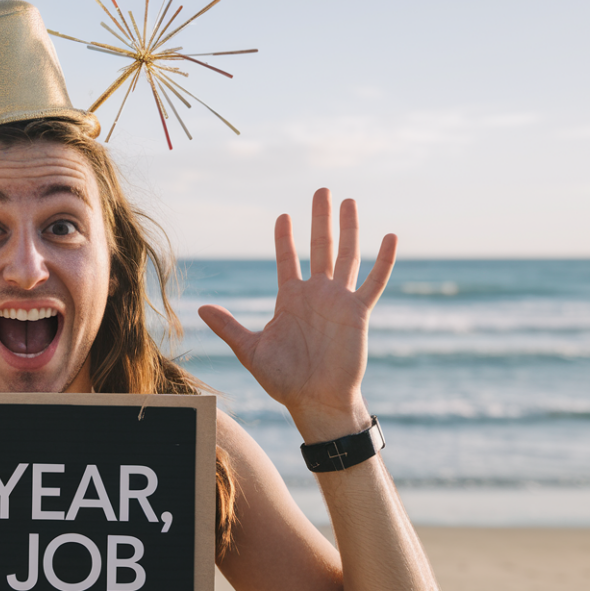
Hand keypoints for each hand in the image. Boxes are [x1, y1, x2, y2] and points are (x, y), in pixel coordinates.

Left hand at [198, 189, 395, 441]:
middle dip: (319, 219)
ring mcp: (338, 301)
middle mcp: (316, 294)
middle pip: (320, 247)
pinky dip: (383, 261)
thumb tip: (200, 307)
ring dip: (349, 228)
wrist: (314, 401)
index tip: (283, 216)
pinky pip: (374, 282)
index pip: (287, 259)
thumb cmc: (284, 380)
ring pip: (347, 256)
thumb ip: (228, 326)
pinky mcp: (358, 313)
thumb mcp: (250, 350)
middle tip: (321, 190)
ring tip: (349, 201)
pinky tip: (389, 236)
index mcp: (291, 299)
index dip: (285, 238)